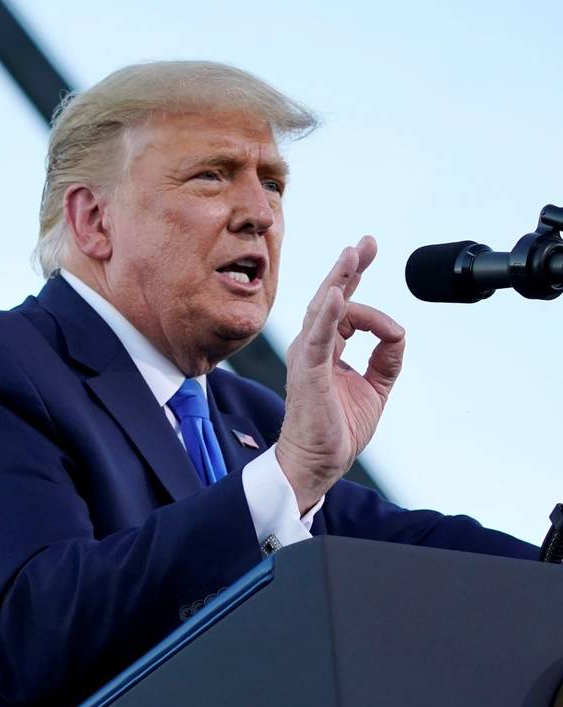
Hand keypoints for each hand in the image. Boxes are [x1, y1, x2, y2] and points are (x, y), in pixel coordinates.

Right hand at [276, 236, 405, 512]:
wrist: (316, 463)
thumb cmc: (335, 429)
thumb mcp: (374, 388)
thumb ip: (386, 359)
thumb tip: (398, 333)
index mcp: (325, 350)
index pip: (342, 307)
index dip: (354, 279)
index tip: (369, 253)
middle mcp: (312, 348)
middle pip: (330, 298)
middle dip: (348, 269)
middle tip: (365, 243)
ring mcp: (308, 359)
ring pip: (323, 311)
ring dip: (338, 281)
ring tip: (351, 256)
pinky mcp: (309, 373)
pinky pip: (318, 338)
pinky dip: (328, 316)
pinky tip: (339, 295)